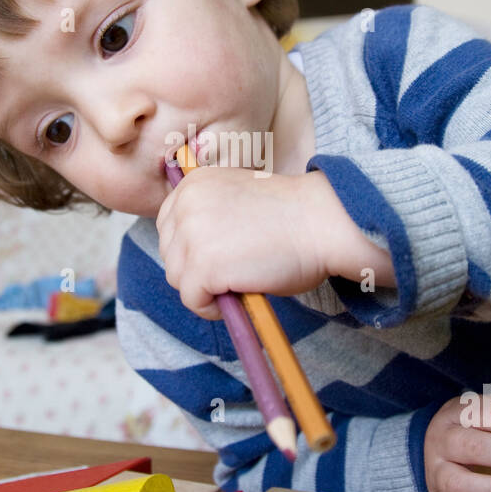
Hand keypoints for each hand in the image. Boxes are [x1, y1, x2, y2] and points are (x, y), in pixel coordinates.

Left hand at [156, 166, 332, 318]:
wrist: (322, 222)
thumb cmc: (290, 216)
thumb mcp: (235, 199)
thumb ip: (207, 214)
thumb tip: (187, 252)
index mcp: (193, 183)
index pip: (168, 226)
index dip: (190, 247)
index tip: (218, 255)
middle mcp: (186, 204)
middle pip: (170, 253)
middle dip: (195, 268)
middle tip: (233, 271)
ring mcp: (192, 235)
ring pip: (177, 279)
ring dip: (204, 288)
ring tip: (238, 282)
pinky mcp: (204, 266)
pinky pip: (193, 300)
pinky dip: (212, 307)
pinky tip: (239, 295)